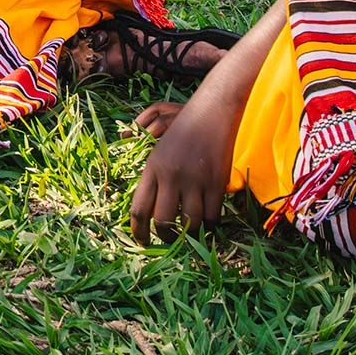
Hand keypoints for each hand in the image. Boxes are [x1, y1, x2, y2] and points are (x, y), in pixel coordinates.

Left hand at [127, 103, 234, 245]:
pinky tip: (206, 224)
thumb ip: (152, 179)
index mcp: (152, 168)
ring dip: (188, 234)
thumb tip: (147, 213)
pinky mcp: (216, 182)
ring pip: (189, 223)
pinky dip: (209, 226)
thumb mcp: (158, 151)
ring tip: (188, 233)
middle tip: (167, 239)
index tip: (142, 241)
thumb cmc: (183, 133)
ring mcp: (195, 180)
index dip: (139, 231)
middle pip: (162, 221)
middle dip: (164, 236)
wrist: (211, 113)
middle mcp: (171, 176)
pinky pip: (212, 217)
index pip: (139, 209)